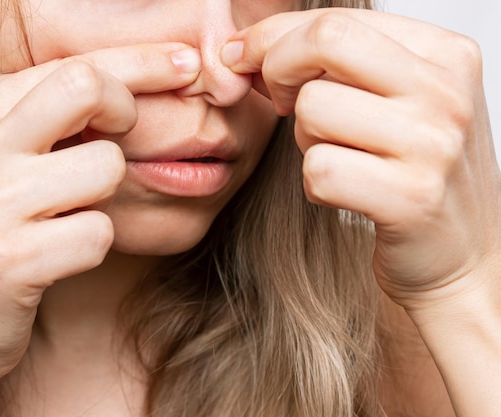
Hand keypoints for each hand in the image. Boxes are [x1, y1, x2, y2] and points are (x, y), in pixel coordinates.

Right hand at [0, 43, 200, 398]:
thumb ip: (40, 119)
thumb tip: (121, 82)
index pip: (71, 65)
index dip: (139, 61)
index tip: (183, 63)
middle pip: (87, 86)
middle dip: (127, 107)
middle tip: (124, 133)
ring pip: (107, 167)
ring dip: (105, 197)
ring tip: (67, 217)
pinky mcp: (10, 258)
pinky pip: (99, 233)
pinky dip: (93, 245)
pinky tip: (59, 257)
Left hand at [222, 9, 500, 310]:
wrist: (460, 254)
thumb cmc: (410, 171)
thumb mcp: (390, 101)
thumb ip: (335, 64)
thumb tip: (244, 48)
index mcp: (445, 55)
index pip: (336, 20)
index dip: (272, 37)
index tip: (241, 57)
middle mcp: (446, 91)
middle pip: (325, 42)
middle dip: (277, 68)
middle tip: (280, 102)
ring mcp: (433, 145)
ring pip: (314, 108)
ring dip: (304, 138)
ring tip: (336, 155)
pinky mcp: (411, 198)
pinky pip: (319, 170)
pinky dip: (314, 185)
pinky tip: (344, 192)